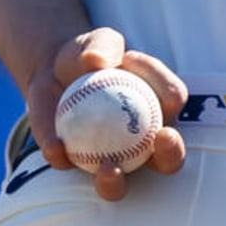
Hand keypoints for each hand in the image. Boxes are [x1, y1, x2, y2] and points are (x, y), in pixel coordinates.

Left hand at [26, 26, 188, 200]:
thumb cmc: (89, 54)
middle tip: (162, 140)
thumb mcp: (99, 41)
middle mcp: (142, 143)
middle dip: (171, 154)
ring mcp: (111, 161)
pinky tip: (55, 148)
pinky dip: (63, 159)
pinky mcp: (75, 165)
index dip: (172, 98)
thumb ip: (103, 45)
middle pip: (166, 158)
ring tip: (109, 170)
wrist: (52, 71)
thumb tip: (97, 62)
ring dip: (117, 182)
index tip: (165, 96)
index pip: (173, 101)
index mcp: (157, 106)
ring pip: (120, 184)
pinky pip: (70, 166)